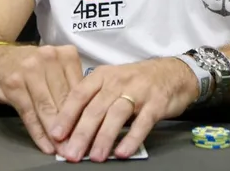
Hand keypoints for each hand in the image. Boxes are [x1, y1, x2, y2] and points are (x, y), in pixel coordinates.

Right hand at [0, 45, 82, 154]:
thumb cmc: (30, 66)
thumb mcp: (54, 68)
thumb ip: (69, 87)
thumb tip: (83, 118)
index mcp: (66, 54)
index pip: (80, 89)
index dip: (84, 115)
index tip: (88, 133)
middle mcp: (49, 59)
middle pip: (64, 99)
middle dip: (71, 127)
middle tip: (77, 147)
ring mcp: (30, 70)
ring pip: (47, 107)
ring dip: (55, 133)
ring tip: (62, 150)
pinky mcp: (14, 84)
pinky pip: (29, 113)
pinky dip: (38, 132)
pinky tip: (45, 145)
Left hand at [51, 58, 198, 162]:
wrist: (173, 72)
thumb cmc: (137, 81)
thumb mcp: (112, 82)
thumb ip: (94, 101)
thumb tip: (71, 128)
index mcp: (103, 75)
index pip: (79, 95)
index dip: (66, 115)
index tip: (56, 135)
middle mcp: (118, 81)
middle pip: (96, 108)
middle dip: (81, 133)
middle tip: (71, 153)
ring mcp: (139, 91)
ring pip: (116, 114)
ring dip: (104, 137)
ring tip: (95, 157)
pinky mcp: (157, 102)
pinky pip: (142, 122)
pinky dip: (132, 138)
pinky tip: (122, 152)